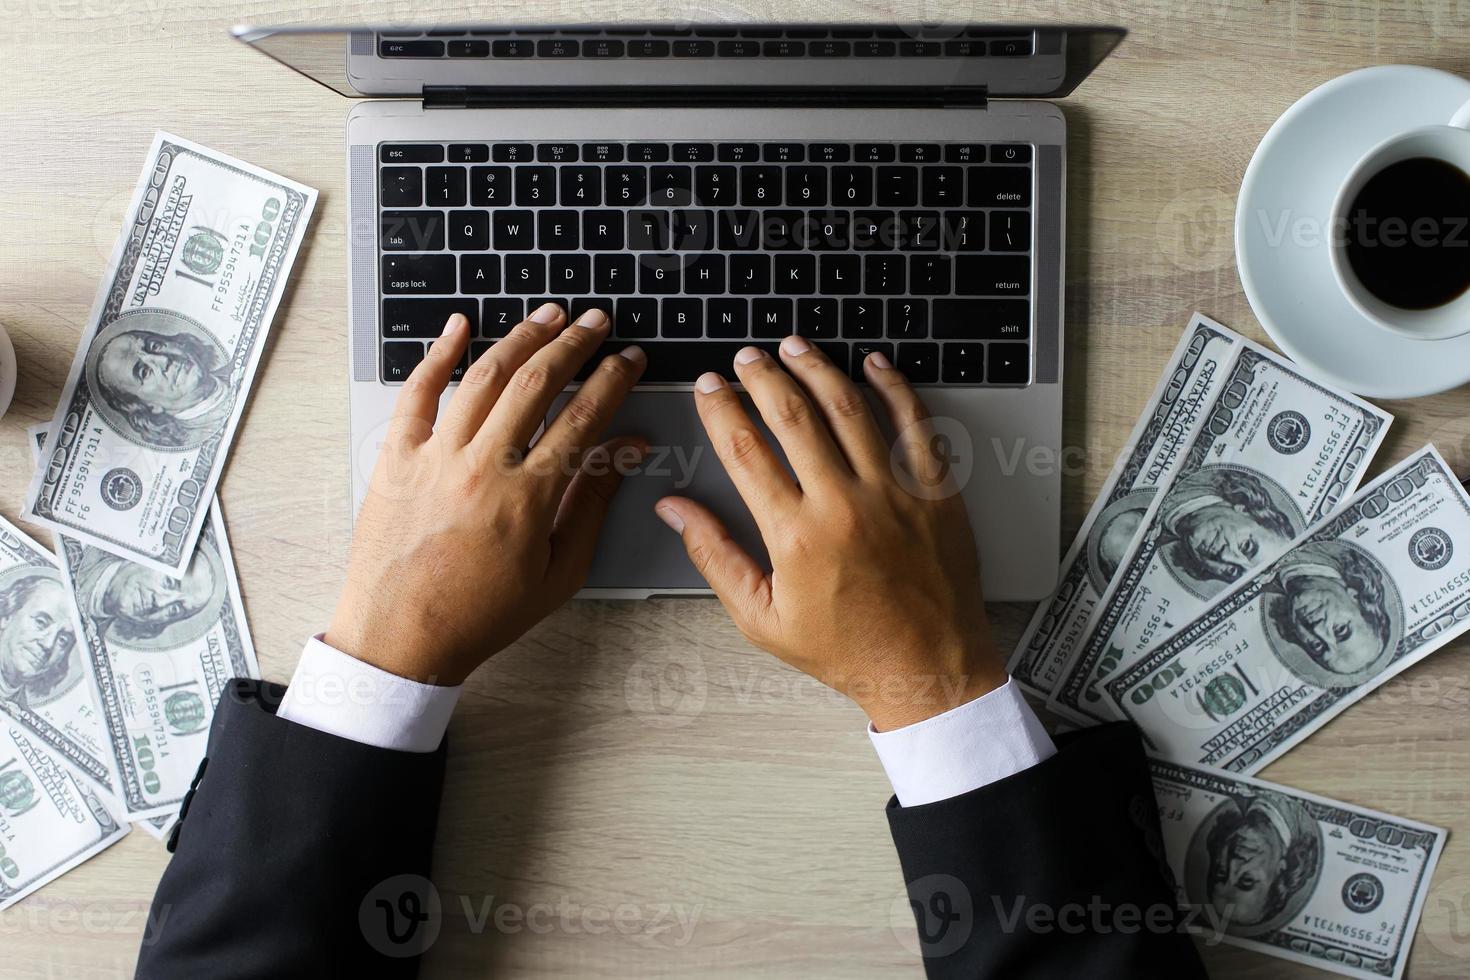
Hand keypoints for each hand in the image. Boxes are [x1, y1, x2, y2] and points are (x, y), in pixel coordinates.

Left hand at [327, 304, 645, 684]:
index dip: (613, 380)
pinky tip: (459, 327)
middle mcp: (482, 466)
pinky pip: (417, 393)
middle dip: (574, 344)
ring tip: (548, 316)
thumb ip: (593, 502)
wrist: (401, 638)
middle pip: (537, 382)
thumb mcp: (558, 571)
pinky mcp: (396, 458)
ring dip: (521, 338)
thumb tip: (627, 451)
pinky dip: (438, 354)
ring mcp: (435, 456)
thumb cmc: (481, 615)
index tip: (630, 359)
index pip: (583, 417)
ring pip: (484, 377)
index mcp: (528, 496)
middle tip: (596, 323)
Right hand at [654, 337, 1005, 730]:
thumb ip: (715, 556)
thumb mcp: (762, 618)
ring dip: (817, 368)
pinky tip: (874, 363)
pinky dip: (894, 387)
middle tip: (746, 357)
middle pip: (792, 415)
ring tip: (794, 346)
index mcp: (795, 535)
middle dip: (762, 376)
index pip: (745, 450)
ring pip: (849, 407)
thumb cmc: (846, 649)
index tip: (707, 388)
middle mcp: (843, 505)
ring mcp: (893, 493)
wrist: (927, 668)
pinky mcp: (934, 492)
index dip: (720, 410)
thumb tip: (675, 511)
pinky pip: (914, 423)